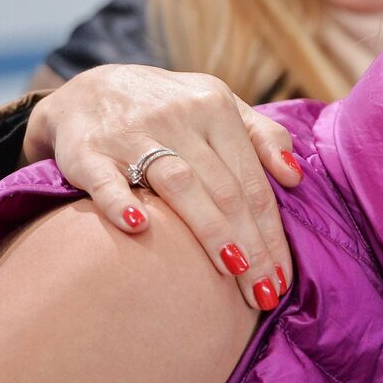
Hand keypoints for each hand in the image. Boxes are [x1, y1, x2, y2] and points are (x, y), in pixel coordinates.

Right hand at [23, 65, 301, 310]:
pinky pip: (105, 177)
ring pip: (179, 183)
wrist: (90, 89)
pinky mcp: (87, 149)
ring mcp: (132, 132)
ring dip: (208, 228)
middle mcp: (179, 116)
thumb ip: (262, 136)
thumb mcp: (219, 106)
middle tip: (265, 293)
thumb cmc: (170, 109)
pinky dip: (118, 200)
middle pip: (224, 189)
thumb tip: (295, 178)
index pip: (252, 180)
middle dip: (250, 245)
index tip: (284, 278)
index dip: (272, 231)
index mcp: (216, 107)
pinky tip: (137, 226)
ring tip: (232, 269)